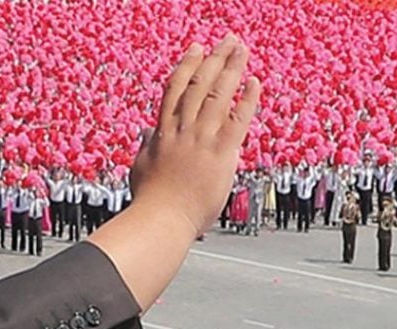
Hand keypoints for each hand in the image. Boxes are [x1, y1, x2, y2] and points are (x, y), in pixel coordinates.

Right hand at [128, 34, 261, 231]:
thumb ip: (146, 147)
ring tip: (241, 49)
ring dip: (231, 68)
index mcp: (163, 131)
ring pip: (217, 94)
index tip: (196, 49)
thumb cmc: (150, 200)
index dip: (187, 66)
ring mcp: (201, 139)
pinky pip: (237, 119)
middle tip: (227, 41)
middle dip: (214, 59)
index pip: (175, 89)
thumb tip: (146, 134)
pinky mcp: (220, 153)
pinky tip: (254, 82)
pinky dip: (246, 99)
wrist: (162, 218)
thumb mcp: (142, 167)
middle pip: (199, 84)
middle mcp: (182, 129)